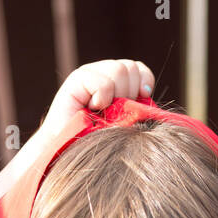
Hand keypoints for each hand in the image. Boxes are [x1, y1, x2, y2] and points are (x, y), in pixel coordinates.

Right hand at [39, 59, 155, 139]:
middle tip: (116, 111)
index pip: (139, 69)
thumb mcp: (125, 123)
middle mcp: (103, 74)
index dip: (144, 80)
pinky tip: (92, 108)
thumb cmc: (98, 142)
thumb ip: (136, 107)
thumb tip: (148, 92)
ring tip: (103, 111)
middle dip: (130, 92)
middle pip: (130, 67)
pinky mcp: (77, 79)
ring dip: (116, 96)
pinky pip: (103, 81)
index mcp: (117, 84)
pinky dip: (102, 97)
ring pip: (120, 70)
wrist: (69, 151)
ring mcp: (90, 75)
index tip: (143, 96)